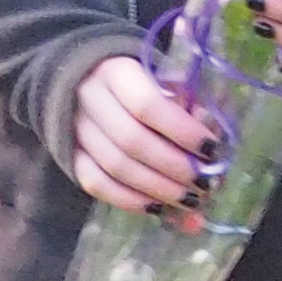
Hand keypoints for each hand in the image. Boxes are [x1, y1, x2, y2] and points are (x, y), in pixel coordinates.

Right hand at [68, 55, 215, 225]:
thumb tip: (211, 146)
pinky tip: (156, 207)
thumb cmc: (146, 82)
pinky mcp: (70, 155)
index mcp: (117, 72)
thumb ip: (192, 106)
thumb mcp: (171, 80)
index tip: (211, 148)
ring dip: (156, 188)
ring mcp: (75, 130)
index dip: (181, 130)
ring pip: (114, 166)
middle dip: (174, 166)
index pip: (148, 104)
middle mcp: (90, 100)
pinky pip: (95, 183)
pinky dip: (128, 199)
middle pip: (131, 140)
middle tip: (205, 182)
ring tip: (190, 199)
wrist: (91, 84)